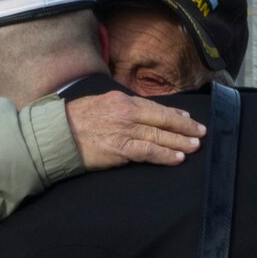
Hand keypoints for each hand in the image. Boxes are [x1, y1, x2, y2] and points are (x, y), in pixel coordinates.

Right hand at [66, 91, 205, 169]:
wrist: (56, 134)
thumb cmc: (75, 121)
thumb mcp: (101, 104)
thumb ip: (122, 108)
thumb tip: (141, 115)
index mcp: (123, 100)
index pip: (155, 107)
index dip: (174, 114)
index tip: (187, 118)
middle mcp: (127, 112)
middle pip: (162, 120)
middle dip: (185, 126)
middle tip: (201, 132)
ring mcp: (125, 130)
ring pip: (159, 136)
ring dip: (180, 141)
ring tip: (195, 145)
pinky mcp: (120, 148)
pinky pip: (148, 151)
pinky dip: (165, 154)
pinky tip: (178, 157)